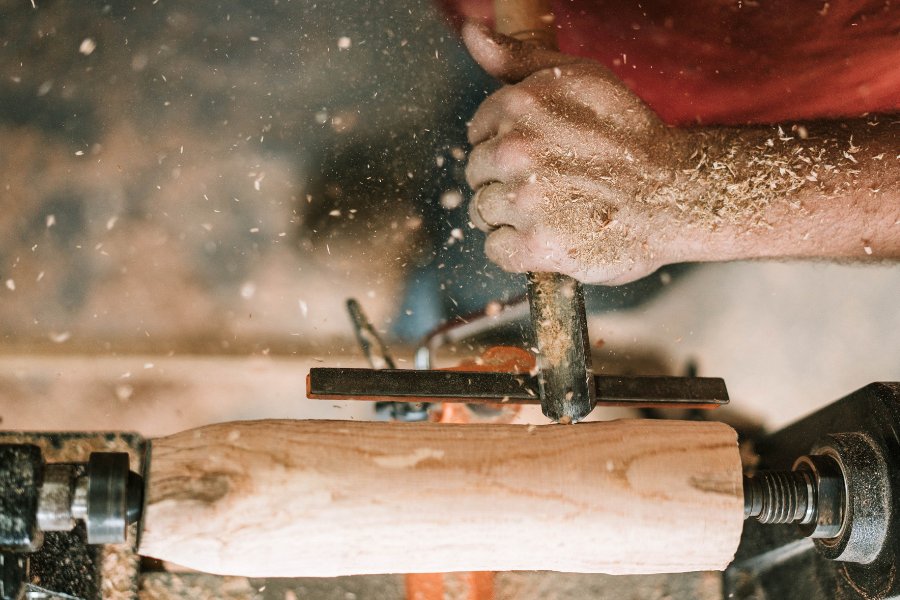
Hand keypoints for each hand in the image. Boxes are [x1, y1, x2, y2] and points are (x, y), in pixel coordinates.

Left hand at [463, 21, 696, 284]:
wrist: (676, 194)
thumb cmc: (628, 135)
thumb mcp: (580, 77)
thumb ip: (518, 58)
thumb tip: (471, 32)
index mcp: (520, 105)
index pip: (477, 134)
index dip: (507, 146)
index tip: (542, 155)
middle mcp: (515, 150)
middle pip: (477, 173)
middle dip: (505, 180)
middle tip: (552, 185)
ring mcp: (525, 201)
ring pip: (482, 212)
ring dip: (511, 216)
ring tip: (554, 210)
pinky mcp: (536, 246)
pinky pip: (496, 249)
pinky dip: (517, 249)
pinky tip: (548, 236)